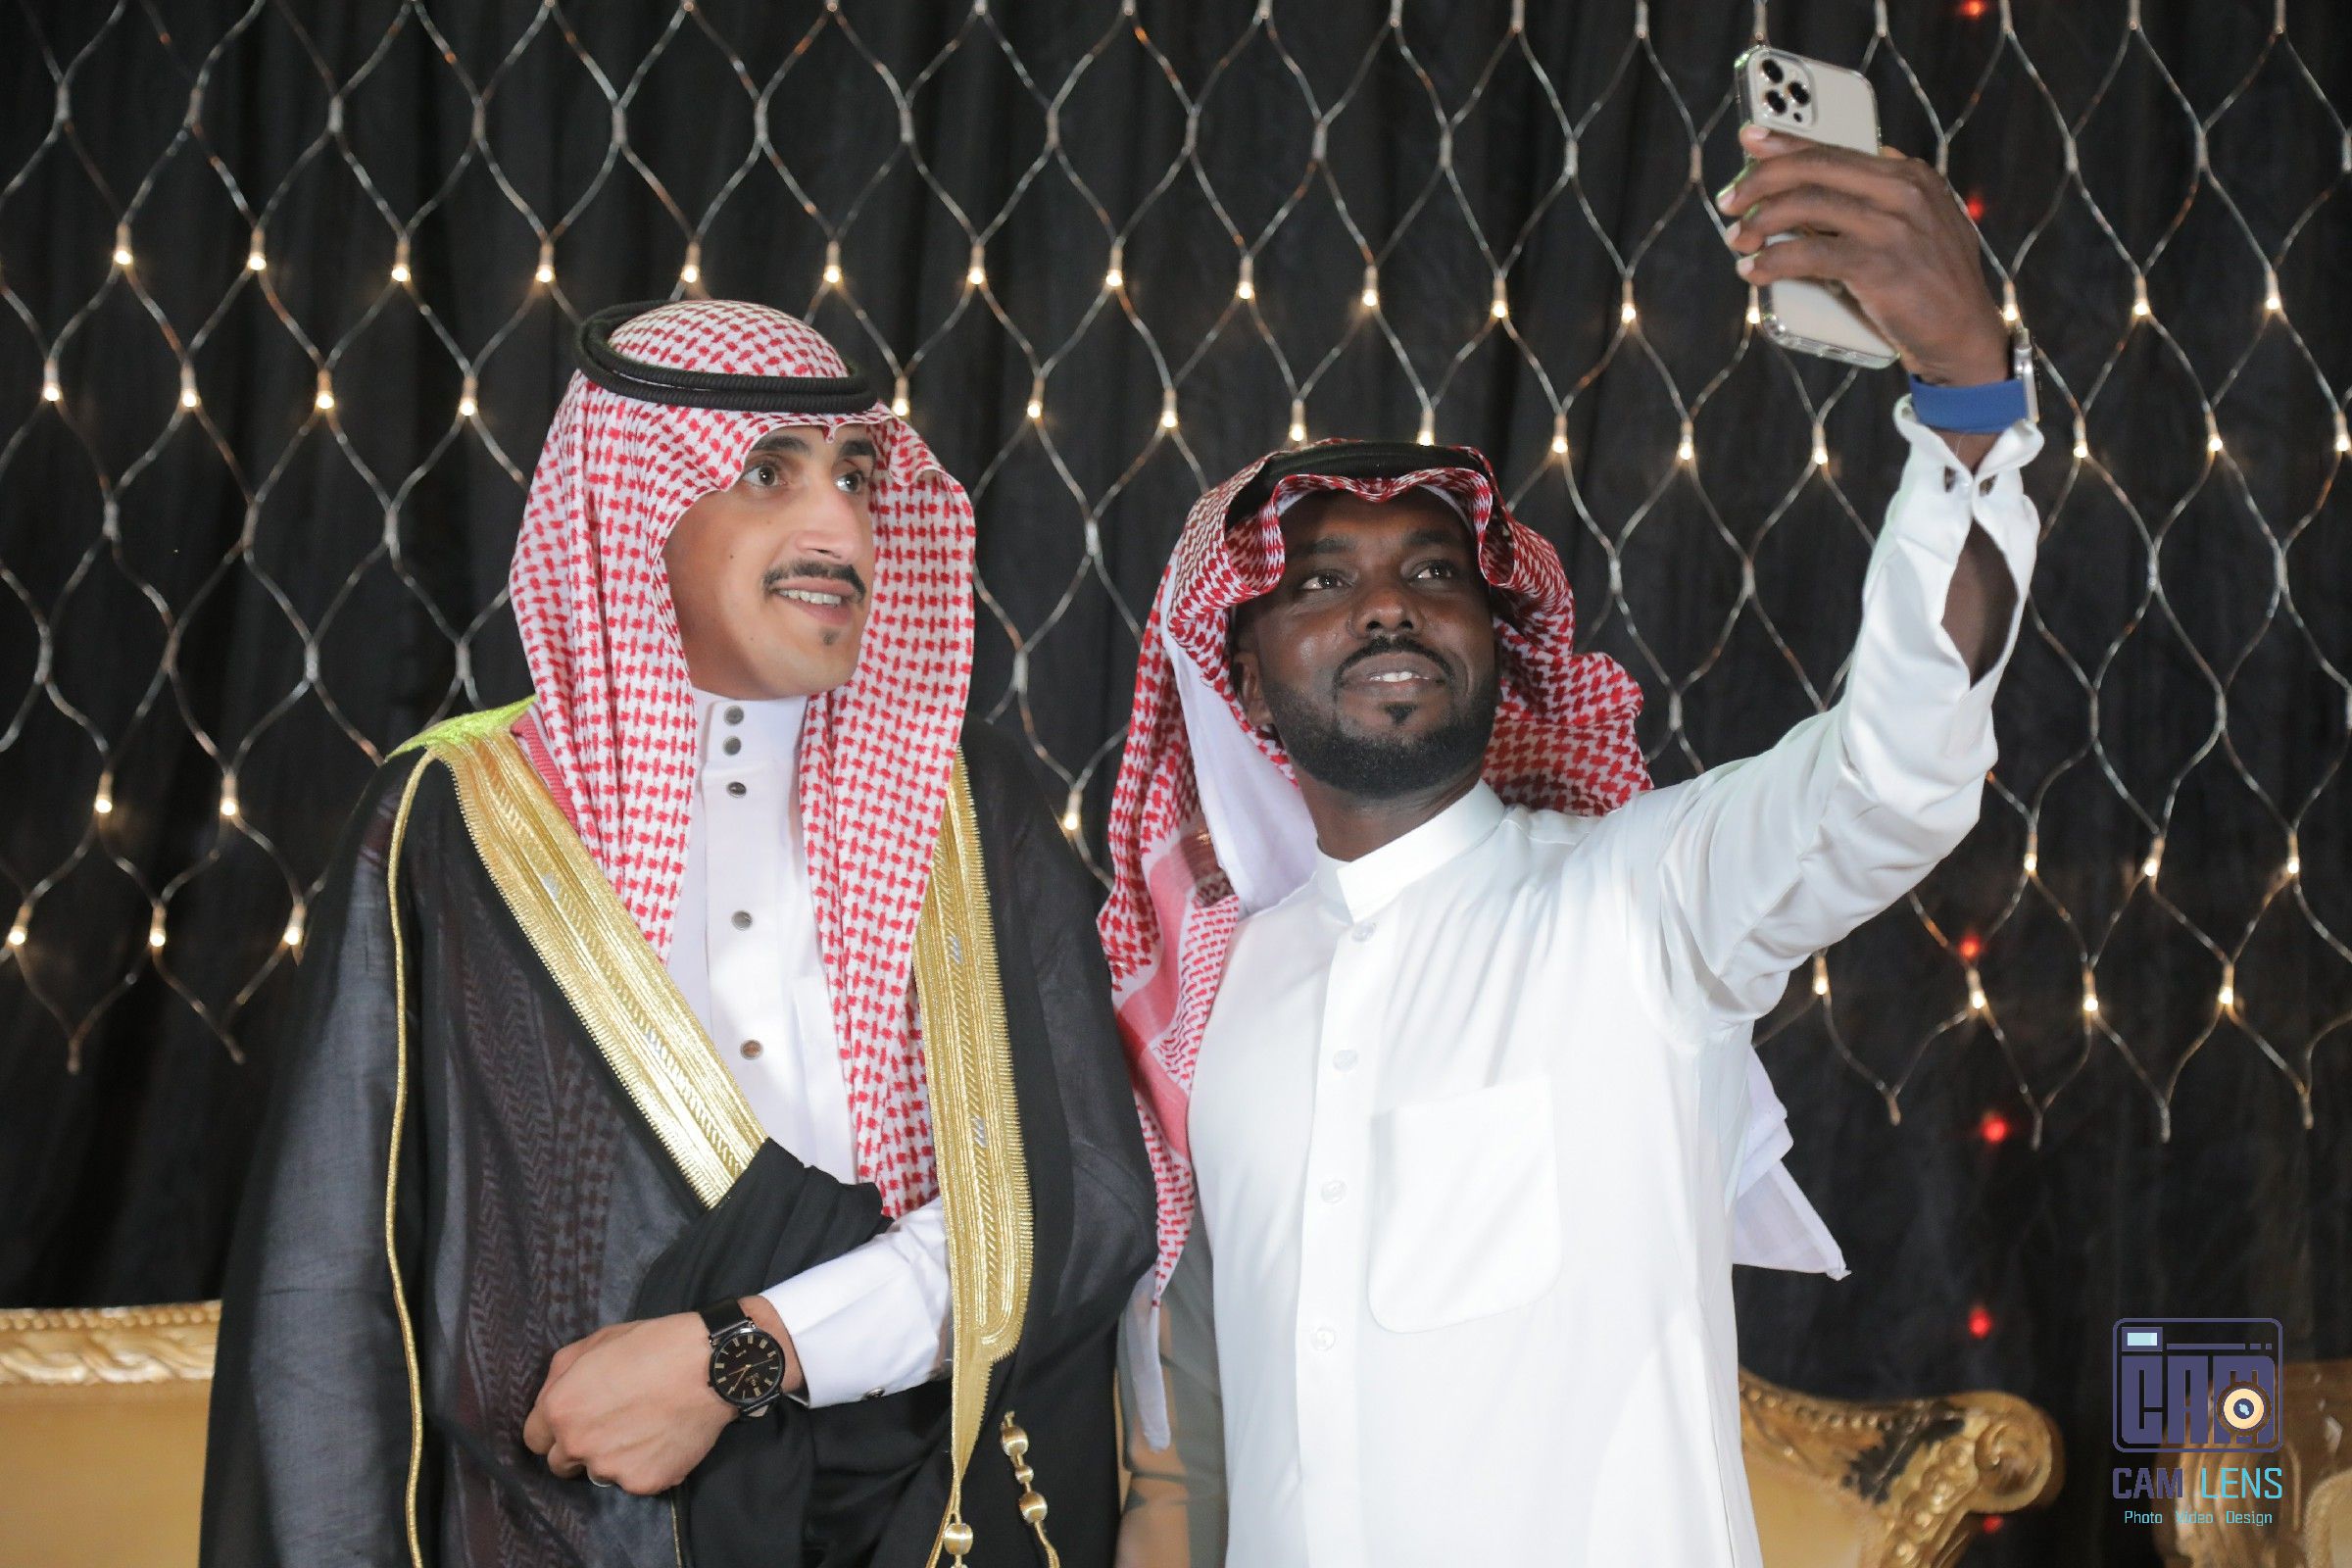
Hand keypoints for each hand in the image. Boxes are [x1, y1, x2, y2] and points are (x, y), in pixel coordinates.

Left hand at [521, 1301, 799, 1494]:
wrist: (709, 1366)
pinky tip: (664, 1437)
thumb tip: (552, 1400)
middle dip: (579, 1448)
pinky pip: (636, 1480)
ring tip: (644, 1427)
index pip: (534, 1440)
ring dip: (614, 1458)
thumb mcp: (595, 1342)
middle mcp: (578, 1445)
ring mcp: (610, 1468)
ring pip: (600, 1473)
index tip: (577, 1421)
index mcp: (559, 1410)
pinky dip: (647, 1464)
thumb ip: (561, 1376)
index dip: (554, 1429)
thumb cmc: (653, 1345)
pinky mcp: (644, 1483)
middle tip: (612, 1424)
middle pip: (561, 1465)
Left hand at [1718, 123, 2008, 388]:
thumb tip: (1807, 189)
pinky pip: (1808, 254)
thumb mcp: (1914, 227)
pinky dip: (1772, 262)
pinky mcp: (1880, 265)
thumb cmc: (1927, 284)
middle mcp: (1905, 191)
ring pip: (1805, 206)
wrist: (1964, 336)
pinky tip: (1753, 271)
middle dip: (1760, 181)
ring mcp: (1894, 226)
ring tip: (1737, 241)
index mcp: (1911, 174)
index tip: (1750, 139)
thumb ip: (1875, 201)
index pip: (1836, 147)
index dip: (1786, 142)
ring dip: (1758, 223)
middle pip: (1814, 168)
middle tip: (1729, 202)